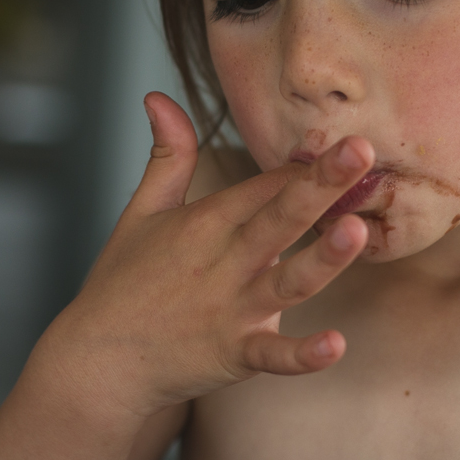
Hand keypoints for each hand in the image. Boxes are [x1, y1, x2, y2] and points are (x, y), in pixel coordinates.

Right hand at [39, 92, 371, 417]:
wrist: (97, 362)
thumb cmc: (122, 284)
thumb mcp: (141, 211)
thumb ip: (167, 156)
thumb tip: (158, 96)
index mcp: (207, 222)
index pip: (266, 185)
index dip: (306, 167)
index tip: (347, 146)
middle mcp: (224, 260)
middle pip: (281, 217)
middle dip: (322, 184)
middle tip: (362, 150)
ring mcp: (231, 309)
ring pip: (288, 281)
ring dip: (323, 258)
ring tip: (356, 230)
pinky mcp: (233, 354)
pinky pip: (273, 355)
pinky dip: (302, 355)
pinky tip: (335, 345)